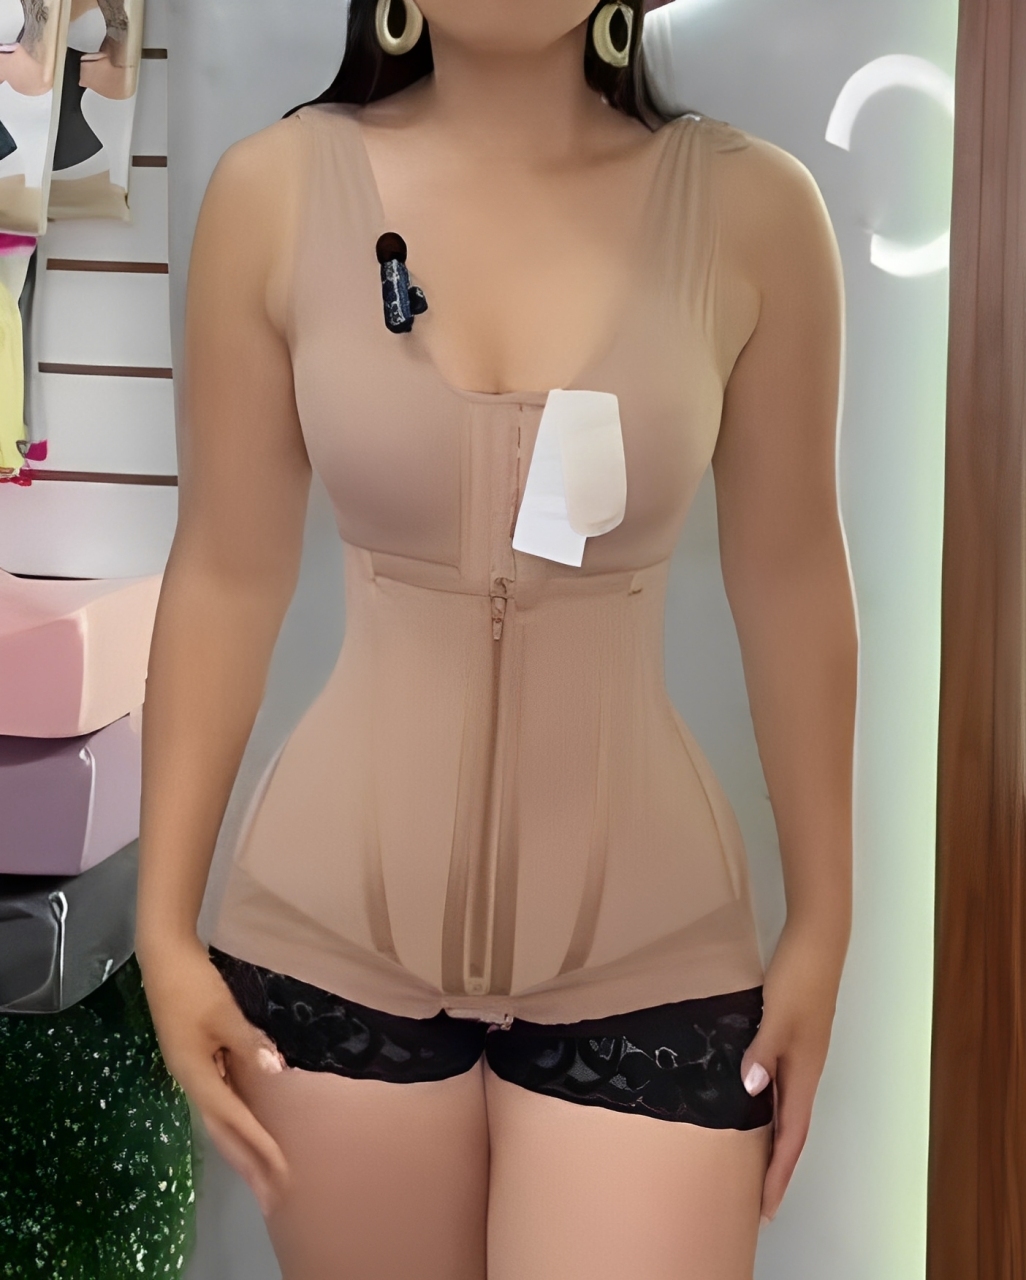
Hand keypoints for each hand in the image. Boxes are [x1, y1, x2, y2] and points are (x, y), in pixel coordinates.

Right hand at [138, 937, 289, 1214]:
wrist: (164, 958)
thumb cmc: (193, 985)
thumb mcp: (223, 1014)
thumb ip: (249, 1044)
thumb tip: (276, 1071)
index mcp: (195, 1074)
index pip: (233, 1118)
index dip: (258, 1143)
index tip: (281, 1167)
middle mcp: (191, 1079)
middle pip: (221, 1129)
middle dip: (247, 1160)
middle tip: (272, 1190)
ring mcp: (191, 1069)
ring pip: (219, 1116)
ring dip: (241, 1142)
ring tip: (263, 1168)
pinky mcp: (195, 1056)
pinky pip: (219, 1097)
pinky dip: (236, 1117)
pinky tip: (250, 1119)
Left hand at [738, 928, 843, 1222]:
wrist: (818, 938)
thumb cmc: (800, 974)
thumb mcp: (778, 1014)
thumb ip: (763, 1052)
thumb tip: (751, 1091)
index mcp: (804, 1071)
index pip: (792, 1135)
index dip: (778, 1173)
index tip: (766, 1207)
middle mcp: (805, 1068)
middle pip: (790, 1130)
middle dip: (775, 1167)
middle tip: (756, 1199)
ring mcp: (801, 1052)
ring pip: (785, 1107)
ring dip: (771, 1138)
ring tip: (751, 1163)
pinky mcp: (793, 1035)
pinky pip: (779, 1084)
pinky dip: (767, 1105)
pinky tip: (749, 1101)